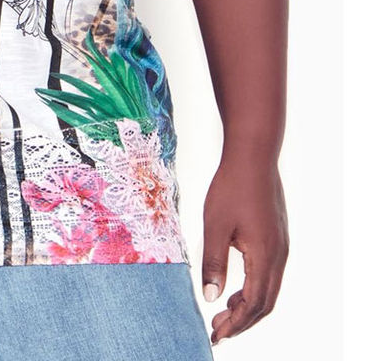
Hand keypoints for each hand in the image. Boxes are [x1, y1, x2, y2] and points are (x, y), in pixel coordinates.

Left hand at [201, 152, 288, 345]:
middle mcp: (279, 256)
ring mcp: (281, 247)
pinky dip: (254, 290)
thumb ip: (213, 261)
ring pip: (269, 290)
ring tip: (224, 315)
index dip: (235, 323)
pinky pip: (270, 275)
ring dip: (248, 307)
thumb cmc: (230, 188)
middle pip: (264, 304)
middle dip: (241, 321)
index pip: (252, 304)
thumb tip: (211, 297)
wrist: (254, 157)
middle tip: (218, 331)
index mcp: (264, 257)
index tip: (216, 335)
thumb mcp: (214, 224)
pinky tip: (235, 288)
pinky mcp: (277, 239)